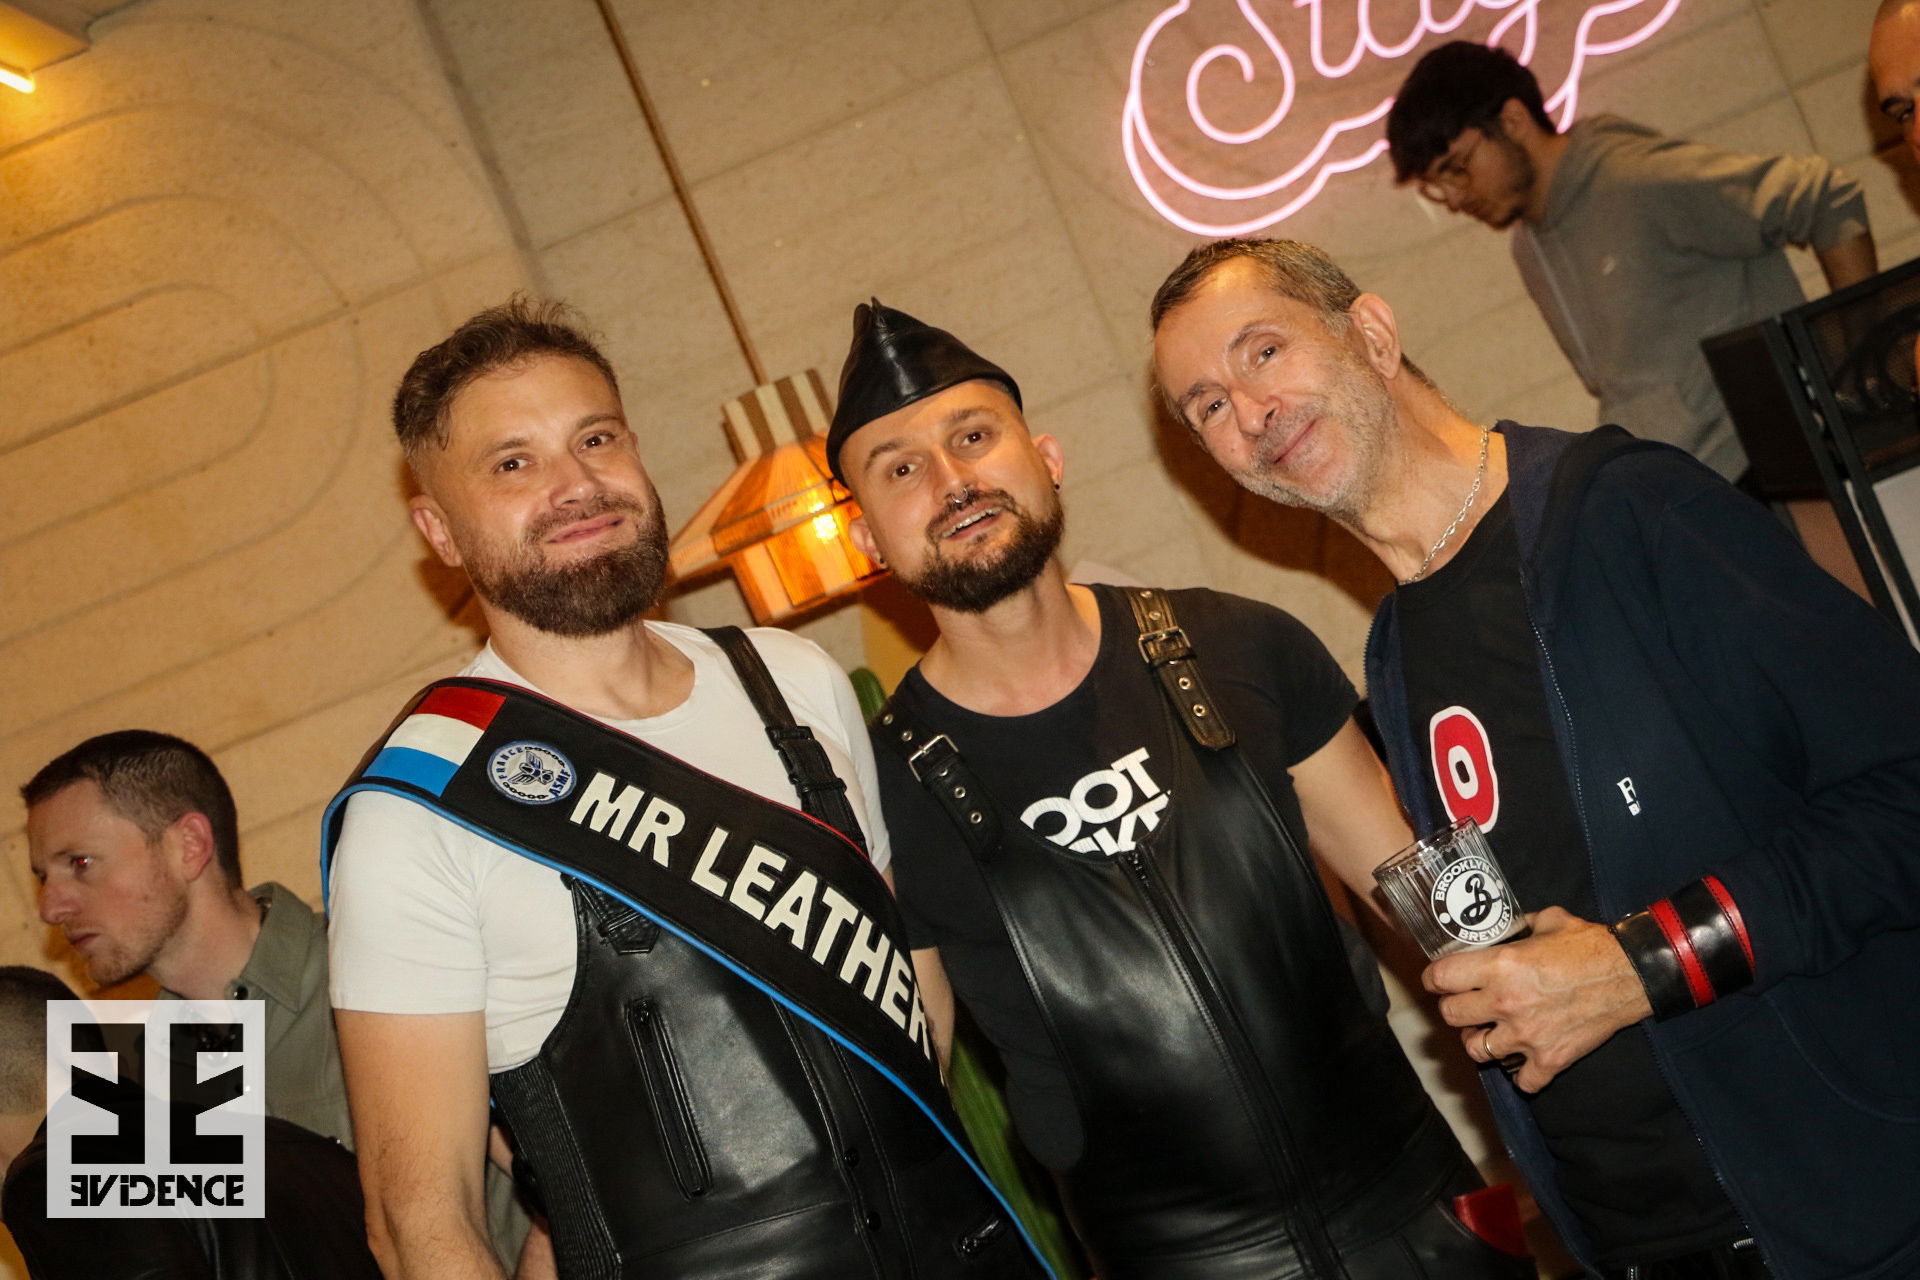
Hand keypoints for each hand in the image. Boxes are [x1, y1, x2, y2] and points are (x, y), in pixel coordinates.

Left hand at [1421, 906, 1652, 1092]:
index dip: (1434, 978)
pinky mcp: (1550, 1059)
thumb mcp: (1547, 921)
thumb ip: (1518, 927)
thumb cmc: (1589, 944)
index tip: (1437, 980)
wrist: (1632, 974)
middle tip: (1466, 1003)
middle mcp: (1506, 1003)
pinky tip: (1526, 1059)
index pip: (1440, 979)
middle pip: (1450, 1016)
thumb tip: (1504, 928)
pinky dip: (1522, 1074)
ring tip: (1490, 1031)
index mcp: (1499, 967)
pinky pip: (1522, 1081)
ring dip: (1480, 1040)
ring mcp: (1526, 1036)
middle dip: (1454, 1008)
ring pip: (1476, 1050)